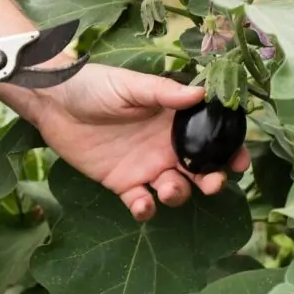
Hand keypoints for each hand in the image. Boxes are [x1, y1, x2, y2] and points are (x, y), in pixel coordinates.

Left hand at [21, 63, 250, 220]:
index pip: (210, 136)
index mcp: (173, 118)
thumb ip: (164, 92)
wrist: (54, 103)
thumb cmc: (94, 85)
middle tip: (213, 183)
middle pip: (200, 169)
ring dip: (179, 194)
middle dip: (212, 179)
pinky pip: (142, 203)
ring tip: (168, 187)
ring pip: (176, 189)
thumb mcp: (130, 85)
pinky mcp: (122, 183)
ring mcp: (145, 166)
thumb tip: (202, 93)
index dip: (229, 149)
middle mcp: (165, 145)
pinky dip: (146, 208)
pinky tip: (141, 202)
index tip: (239, 160)